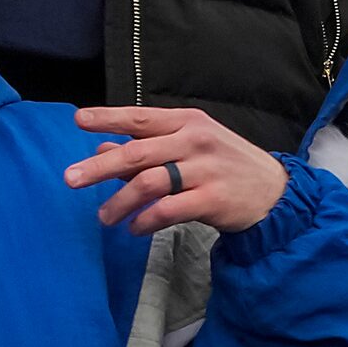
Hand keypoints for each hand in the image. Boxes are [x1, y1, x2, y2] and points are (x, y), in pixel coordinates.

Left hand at [67, 105, 286, 235]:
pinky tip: (134, 228)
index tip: (79, 120)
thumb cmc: (225, 165)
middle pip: (137, 153)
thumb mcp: (190, 146)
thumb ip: (148, 148)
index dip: (108, 118)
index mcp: (187, 121)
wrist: (277, 194)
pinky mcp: (213, 200)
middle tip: (70, 179)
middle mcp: (194, 141)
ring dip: (120, 203)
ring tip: (103, 217)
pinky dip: (146, 221)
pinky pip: (168, 211)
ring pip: (149, 184)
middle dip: (99, 167)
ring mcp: (205, 170)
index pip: (140, 118)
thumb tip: (101, 148)